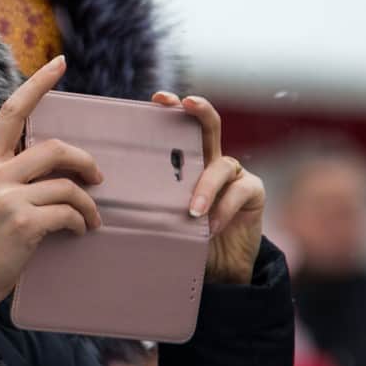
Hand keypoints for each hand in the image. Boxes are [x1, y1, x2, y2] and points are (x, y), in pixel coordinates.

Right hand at [0, 55, 102, 335]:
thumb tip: (57, 163)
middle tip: (99, 180)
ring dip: (88, 202)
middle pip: (55, 148)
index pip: (12, 111)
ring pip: (67, 183)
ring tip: (91, 218)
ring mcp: (6, 197)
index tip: (59, 63)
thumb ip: (11, 173)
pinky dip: (81, 222)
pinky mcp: (23, 222)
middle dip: (85, 163)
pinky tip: (79, 231)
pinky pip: (68, 211)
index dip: (38, 84)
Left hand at [150, 91, 263, 283]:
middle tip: (186, 102)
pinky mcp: (253, 191)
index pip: (181, 130)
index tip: (157, 99)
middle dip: (198, 109)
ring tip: (193, 211)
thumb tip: (113, 190)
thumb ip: (152, 199)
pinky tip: (210, 226)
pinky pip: (238, 192)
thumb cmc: (186, 237)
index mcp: (189, 162)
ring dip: (205, 187)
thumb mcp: (165, 214)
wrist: (219, 266)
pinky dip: (223, 209)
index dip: (173, 109)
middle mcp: (212, 161)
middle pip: (209, 125)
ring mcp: (235, 174)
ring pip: (221, 165)